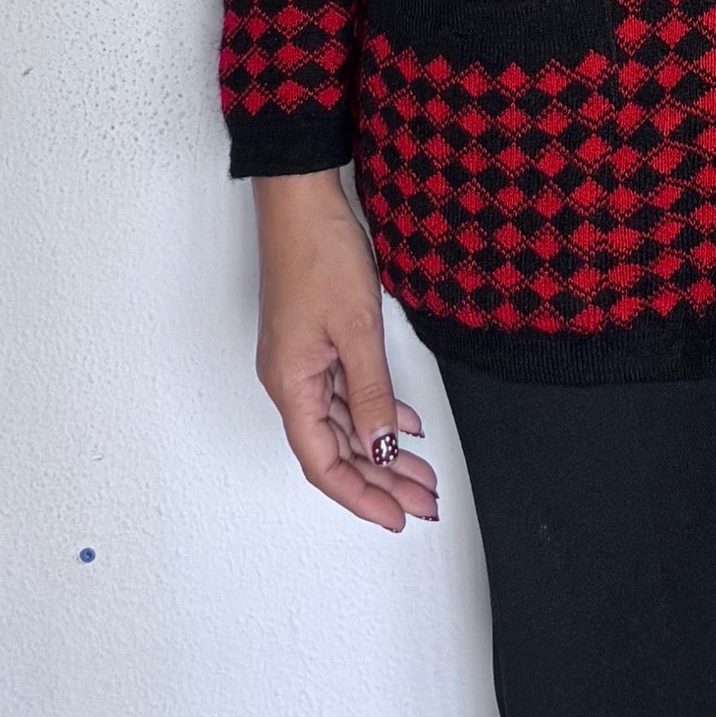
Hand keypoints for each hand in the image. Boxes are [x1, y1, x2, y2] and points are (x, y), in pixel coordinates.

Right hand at [251, 170, 438, 528]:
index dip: (361, 496)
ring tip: (422, 473)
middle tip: (424, 501)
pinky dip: (375, 411)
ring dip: (381, 448)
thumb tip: (381, 447)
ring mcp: (301, 361)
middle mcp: (290, 380)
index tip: (397, 517)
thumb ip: (370, 392)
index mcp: (291, 384)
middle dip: (381, 479)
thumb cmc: (318, 253)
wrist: (300, 199)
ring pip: (343, 423)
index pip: (324, 463)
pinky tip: (405, 422)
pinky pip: (344, 393)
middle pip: (336, 449)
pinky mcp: (314, 343)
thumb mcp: (357, 328)